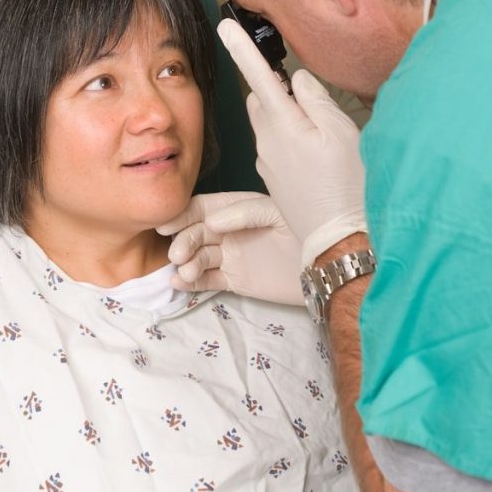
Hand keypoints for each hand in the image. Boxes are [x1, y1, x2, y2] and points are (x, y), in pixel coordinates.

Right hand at [157, 191, 303, 304]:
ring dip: (187, 264)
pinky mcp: (235, 280)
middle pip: (196, 234)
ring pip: (198, 258)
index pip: (201, 208)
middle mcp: (229, 231)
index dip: (182, 215)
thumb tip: (210, 222)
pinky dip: (192, 282)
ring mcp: (231, 256)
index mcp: (236, 209)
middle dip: (184, 242)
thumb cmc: (304, 230)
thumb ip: (243, 213)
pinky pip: (207, 280)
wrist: (326, 266)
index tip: (165, 226)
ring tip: (186, 272)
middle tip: (179, 255)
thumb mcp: (275, 212)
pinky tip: (181, 283)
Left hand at [217, 19, 366, 266]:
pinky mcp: (273, 180)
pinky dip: (291, 144)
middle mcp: (266, 142)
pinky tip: (317, 162)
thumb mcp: (341, 133)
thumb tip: (296, 79)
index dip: (242, 49)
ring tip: (322, 141)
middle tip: (310, 105)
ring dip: (286, 120)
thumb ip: (316, 100)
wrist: (338, 239)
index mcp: (282, 124)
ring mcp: (267, 163)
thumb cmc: (346, 185)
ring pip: (269, 125)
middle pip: (261, 100)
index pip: (258, 77)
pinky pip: (276, 149)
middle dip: (275, 92)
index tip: (224, 26)